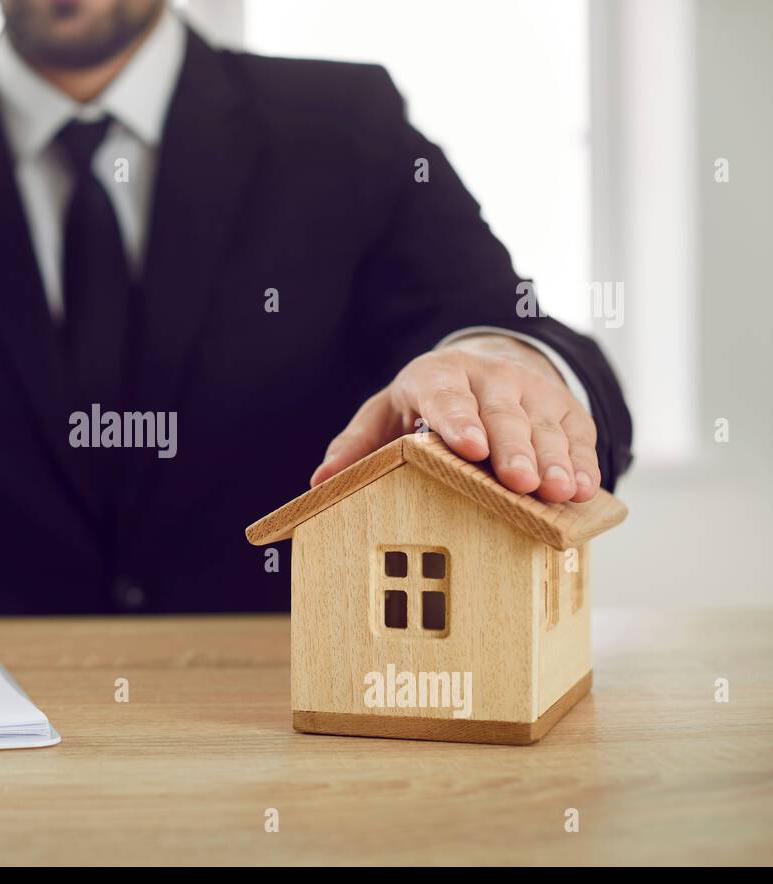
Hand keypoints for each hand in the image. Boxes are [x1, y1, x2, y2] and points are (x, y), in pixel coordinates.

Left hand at [310, 334, 600, 502]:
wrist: (482, 369)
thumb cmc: (423, 403)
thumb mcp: (384, 415)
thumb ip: (356, 445)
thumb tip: (321, 481)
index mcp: (437, 376)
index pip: (447, 396)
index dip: (459, 421)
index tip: (470, 448)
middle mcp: (489, 378)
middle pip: (502, 414)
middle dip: (513, 449)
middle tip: (521, 482)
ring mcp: (531, 391)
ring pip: (544, 426)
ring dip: (554, 460)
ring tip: (559, 492)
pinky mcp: (564, 408)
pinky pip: (577, 434)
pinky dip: (582, 462)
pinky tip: (583, 488)